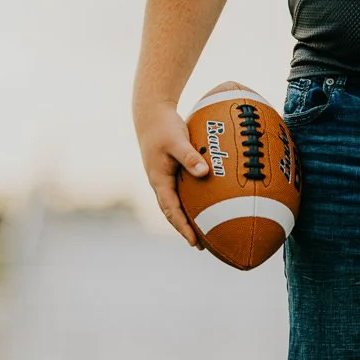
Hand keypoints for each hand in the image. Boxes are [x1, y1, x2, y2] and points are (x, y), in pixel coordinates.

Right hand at [135, 100, 209, 246]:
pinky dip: (192, 200)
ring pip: (177, 203)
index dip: (182, 227)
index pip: (171, 210)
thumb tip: (205, 172)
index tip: (194, 242)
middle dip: (185, 229)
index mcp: (159, 180)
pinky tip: (207, 202)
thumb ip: (189, 156)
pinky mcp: (172, 169)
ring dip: (188, 217)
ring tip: (205, 231)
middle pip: (172, 212)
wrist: (151, 113)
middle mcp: (161, 182)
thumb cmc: (163, 126)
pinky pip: (183, 190)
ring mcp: (166, 177)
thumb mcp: (176, 140)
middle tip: (201, 245)